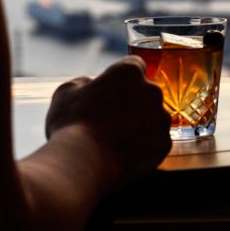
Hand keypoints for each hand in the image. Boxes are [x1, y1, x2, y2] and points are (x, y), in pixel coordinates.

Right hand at [45, 56, 171, 186]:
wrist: (81, 164)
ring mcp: (161, 118)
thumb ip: (84, 83)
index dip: (122, 81)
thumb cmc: (71, 125)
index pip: (134, 66)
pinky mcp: (163, 144)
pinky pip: (156, 143)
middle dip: (132, 104)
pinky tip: (123, 156)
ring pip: (153, 119)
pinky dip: (144, 149)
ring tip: (115, 142)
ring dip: (140, 126)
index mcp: (129, 72)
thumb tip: (90, 85)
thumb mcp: (66, 93)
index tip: (111, 93)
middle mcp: (152, 90)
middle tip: (109, 121)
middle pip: (146, 93)